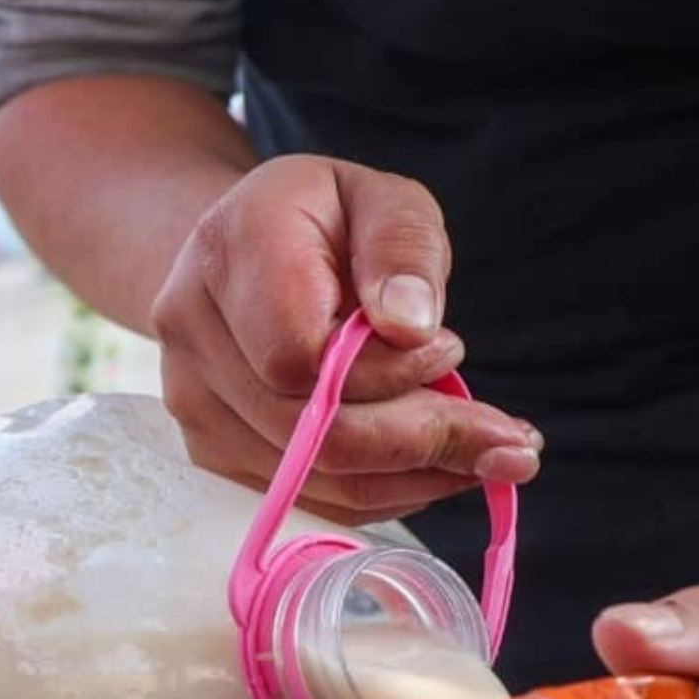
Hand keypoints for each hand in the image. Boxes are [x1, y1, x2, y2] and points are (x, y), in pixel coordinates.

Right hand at [147, 153, 540, 523]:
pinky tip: (429, 464)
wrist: (238, 252)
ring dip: (413, 476)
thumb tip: (411, 328)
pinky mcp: (210, 451)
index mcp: (230, 252)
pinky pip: (302, 499)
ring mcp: (191, 400)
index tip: (449, 349)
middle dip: (421, 440)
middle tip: (508, 437)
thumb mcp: (381, 199)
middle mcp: (192, 331)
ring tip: (484, 450)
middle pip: (307, 431)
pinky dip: (380, 492)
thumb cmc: (321, 220)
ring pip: (310, 478)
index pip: (299, 355)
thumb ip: (402, 246)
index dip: (385, 372)